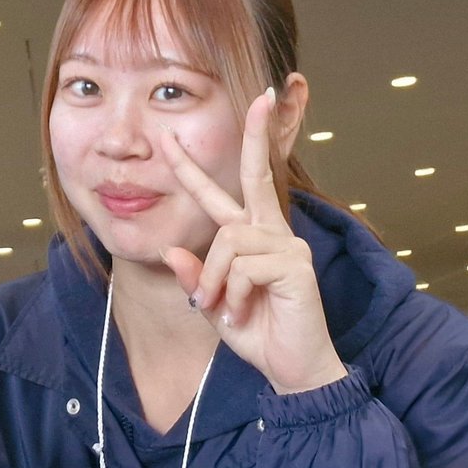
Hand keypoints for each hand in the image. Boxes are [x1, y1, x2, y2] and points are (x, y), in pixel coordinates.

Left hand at [157, 89, 346, 396]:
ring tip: (222, 309)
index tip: (176, 136)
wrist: (292, 370)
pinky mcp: (295, 264)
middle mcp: (274, 232)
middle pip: (257, 175)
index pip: (225, 193)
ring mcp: (288, 245)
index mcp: (253, 236)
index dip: (196, 168)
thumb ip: (194, 277)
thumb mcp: (212, 304)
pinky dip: (231, 293)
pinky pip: (243, 266)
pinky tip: (242, 312)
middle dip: (257, 135)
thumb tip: (172, 248)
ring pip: (228, 240)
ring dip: (213, 280)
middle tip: (265, 96)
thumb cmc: (257, 334)